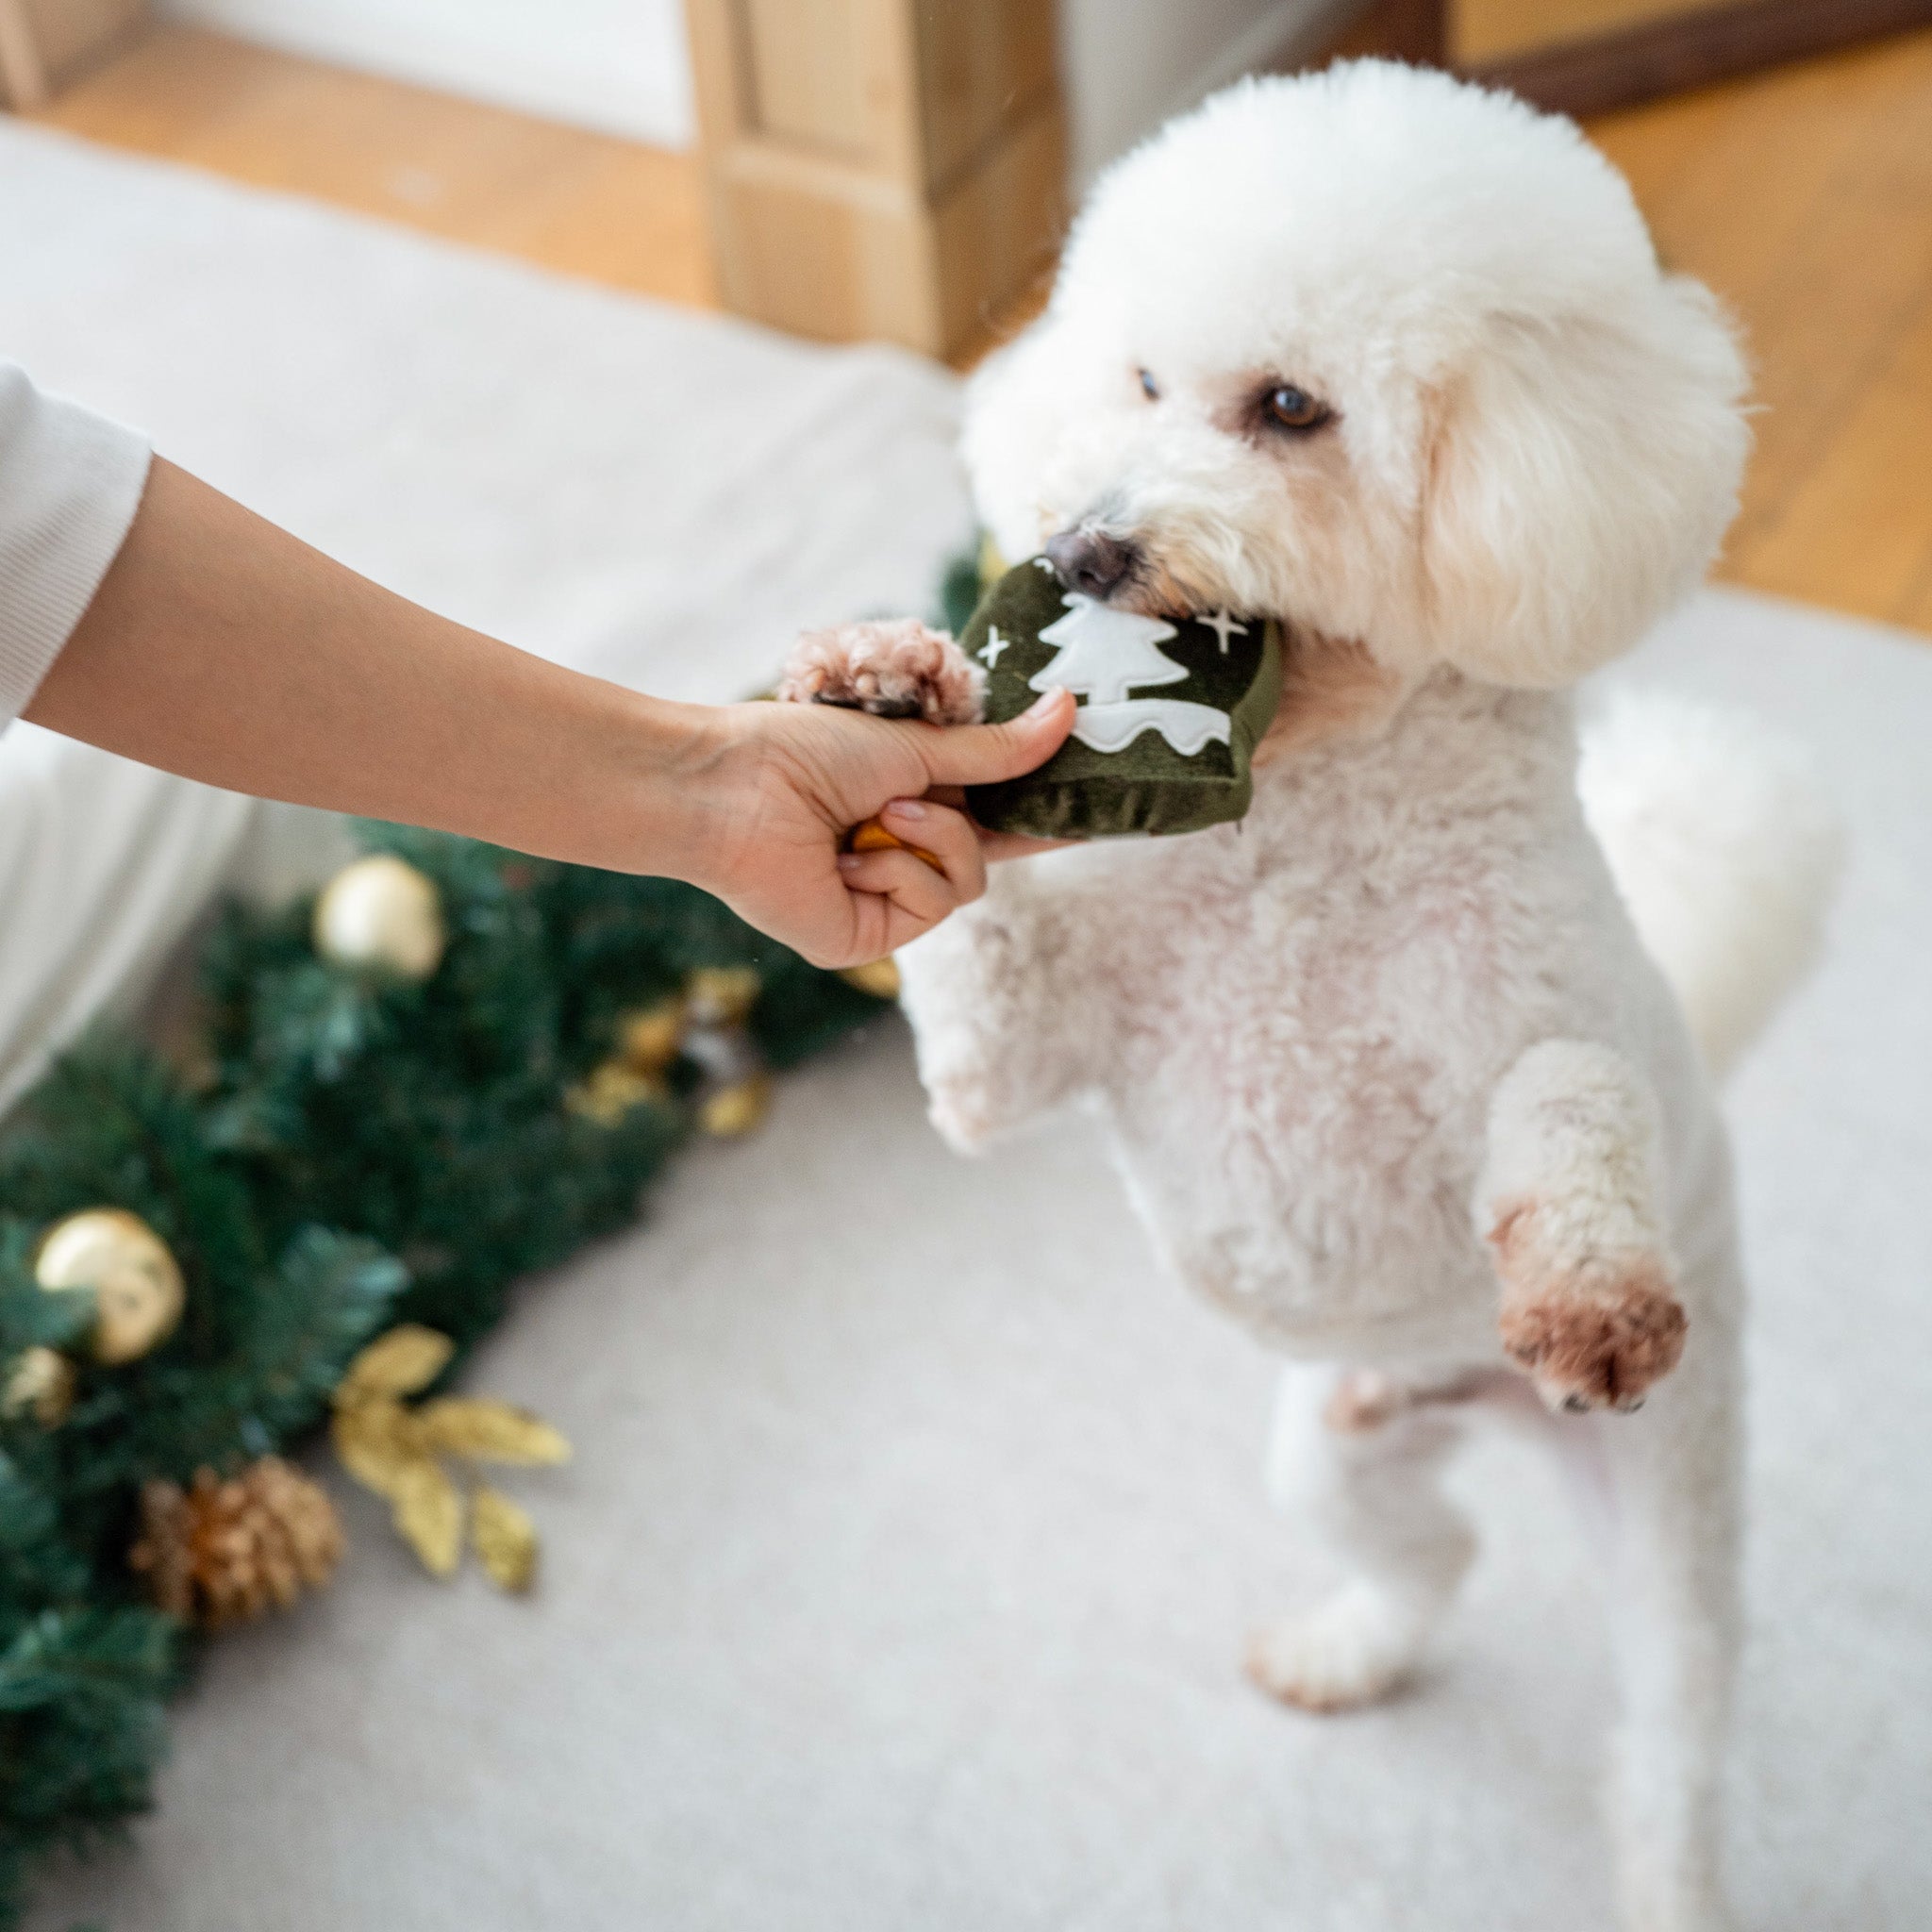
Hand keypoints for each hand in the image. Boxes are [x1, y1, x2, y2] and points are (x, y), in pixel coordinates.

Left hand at [677, 688, 1075, 966]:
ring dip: (930, 839)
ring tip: (872, 819)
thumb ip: (993, 749)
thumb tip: (1070, 709)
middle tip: (909, 794)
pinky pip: (932, 907)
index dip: (1041, 814)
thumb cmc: (802, 752)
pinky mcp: (868, 939)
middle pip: (989, 852)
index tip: (1096, 804)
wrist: (733, 788)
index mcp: (910, 805)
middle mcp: (902, 856)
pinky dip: (898, 872)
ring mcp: (887, 902)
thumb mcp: (912, 745)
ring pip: (969, 883)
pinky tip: (848, 860)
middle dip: (963, 818)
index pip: (993, 817)